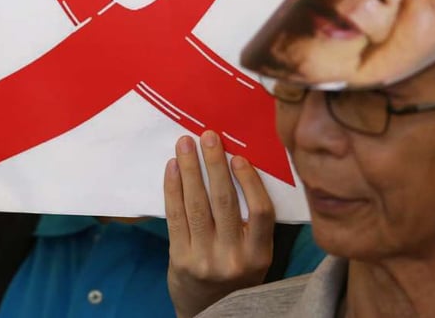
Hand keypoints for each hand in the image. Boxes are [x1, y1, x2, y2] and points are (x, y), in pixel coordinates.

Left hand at [164, 130, 275, 317]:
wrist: (208, 310)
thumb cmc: (234, 274)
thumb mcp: (254, 255)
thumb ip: (251, 223)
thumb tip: (240, 167)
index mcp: (259, 255)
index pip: (261, 213)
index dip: (250, 182)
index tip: (239, 156)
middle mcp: (233, 259)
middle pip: (224, 203)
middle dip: (215, 165)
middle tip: (209, 135)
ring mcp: (204, 260)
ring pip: (197, 205)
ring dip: (191, 170)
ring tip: (186, 144)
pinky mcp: (180, 259)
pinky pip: (175, 217)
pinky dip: (173, 188)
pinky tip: (173, 167)